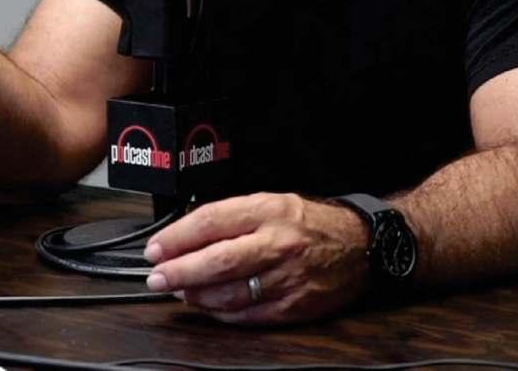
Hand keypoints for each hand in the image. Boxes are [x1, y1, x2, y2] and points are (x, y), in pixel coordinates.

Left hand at [144, 192, 369, 324]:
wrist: (362, 245)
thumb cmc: (314, 222)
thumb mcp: (276, 202)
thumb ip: (235, 216)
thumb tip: (189, 234)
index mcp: (270, 210)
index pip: (212, 222)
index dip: (177, 237)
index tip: (156, 248)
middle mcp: (277, 243)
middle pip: (217, 261)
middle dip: (179, 271)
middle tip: (156, 277)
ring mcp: (286, 278)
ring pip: (229, 293)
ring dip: (196, 295)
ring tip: (179, 290)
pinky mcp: (293, 306)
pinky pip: (247, 315)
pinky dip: (221, 313)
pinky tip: (207, 306)